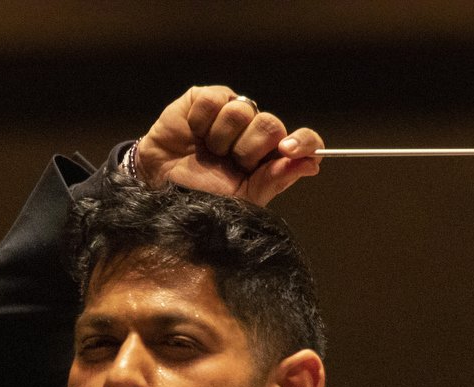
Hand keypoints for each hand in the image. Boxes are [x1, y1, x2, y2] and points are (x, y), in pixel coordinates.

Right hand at [132, 85, 322, 205]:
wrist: (160, 193)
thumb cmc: (202, 199)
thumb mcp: (243, 199)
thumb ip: (276, 180)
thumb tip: (312, 164)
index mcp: (270, 158)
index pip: (303, 141)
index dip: (303, 142)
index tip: (288, 150)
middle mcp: (255, 132)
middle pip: (272, 124)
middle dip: (249, 148)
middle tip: (230, 163)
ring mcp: (230, 113)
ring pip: (243, 110)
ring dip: (222, 138)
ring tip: (207, 151)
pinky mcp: (205, 99)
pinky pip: (215, 99)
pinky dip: (201, 121)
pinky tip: (193, 134)